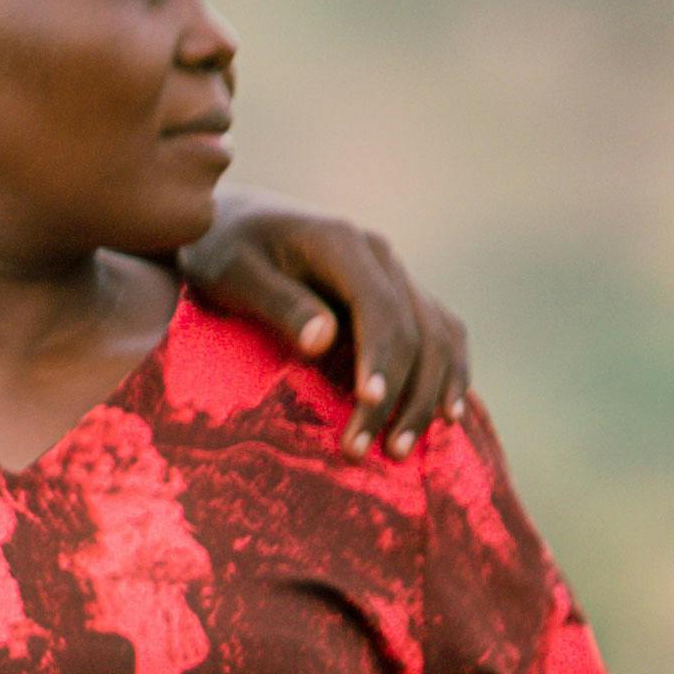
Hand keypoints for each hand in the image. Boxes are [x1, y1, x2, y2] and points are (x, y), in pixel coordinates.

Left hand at [183, 206, 472, 460]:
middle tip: (362, 451)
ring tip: (400, 449)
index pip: (378, 306)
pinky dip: (450, 372)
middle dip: (397, 395)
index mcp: (341, 243)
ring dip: (428, 394)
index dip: (380, 358)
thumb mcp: (234, 273)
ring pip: (438, 336)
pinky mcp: (400, 294)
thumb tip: (324, 340)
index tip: (368, 405)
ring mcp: (396, 273)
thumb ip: (279, 303)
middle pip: (414, 330)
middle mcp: (380, 255)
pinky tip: (447, 415)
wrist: (233, 222)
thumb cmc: (222, 250)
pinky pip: (443, 332)